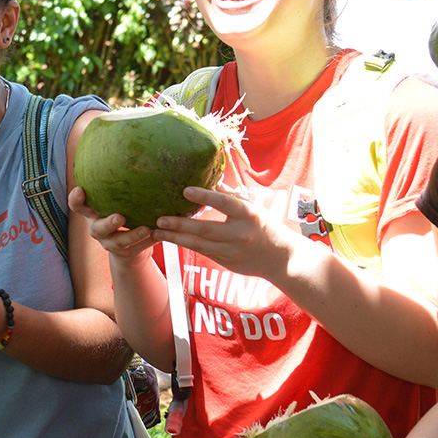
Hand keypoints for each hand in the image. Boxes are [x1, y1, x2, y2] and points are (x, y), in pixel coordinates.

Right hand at [68, 186, 157, 268]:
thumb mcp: (116, 200)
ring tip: (147, 229)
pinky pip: (137, 248)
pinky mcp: (125, 253)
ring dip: (132, 235)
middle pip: (97, 228)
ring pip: (118, 242)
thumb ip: (118, 185)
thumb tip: (134, 148)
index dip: (76, 199)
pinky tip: (159, 233)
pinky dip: (148, 241)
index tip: (80, 190)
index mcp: (92, 213)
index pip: (78, 205)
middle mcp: (97, 228)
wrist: (130, 247)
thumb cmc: (123, 212)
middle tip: (119, 217)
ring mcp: (110, 243)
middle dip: (108, 223)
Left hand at [153, 187, 310, 280]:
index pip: (224, 203)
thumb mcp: (254, 207)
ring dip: (176, 238)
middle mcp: (240, 233)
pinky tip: (169, 238)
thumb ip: (231, 195)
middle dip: (180, 224)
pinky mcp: (226, 261)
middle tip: (160, 218)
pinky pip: (202, 252)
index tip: (185, 190)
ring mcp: (232, 250)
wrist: (281, 259)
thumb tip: (212, 176)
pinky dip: (185, 244)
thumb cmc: (265, 226)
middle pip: (205, 229)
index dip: (205, 197)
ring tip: (157, 231)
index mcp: (248, 215)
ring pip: (199, 244)